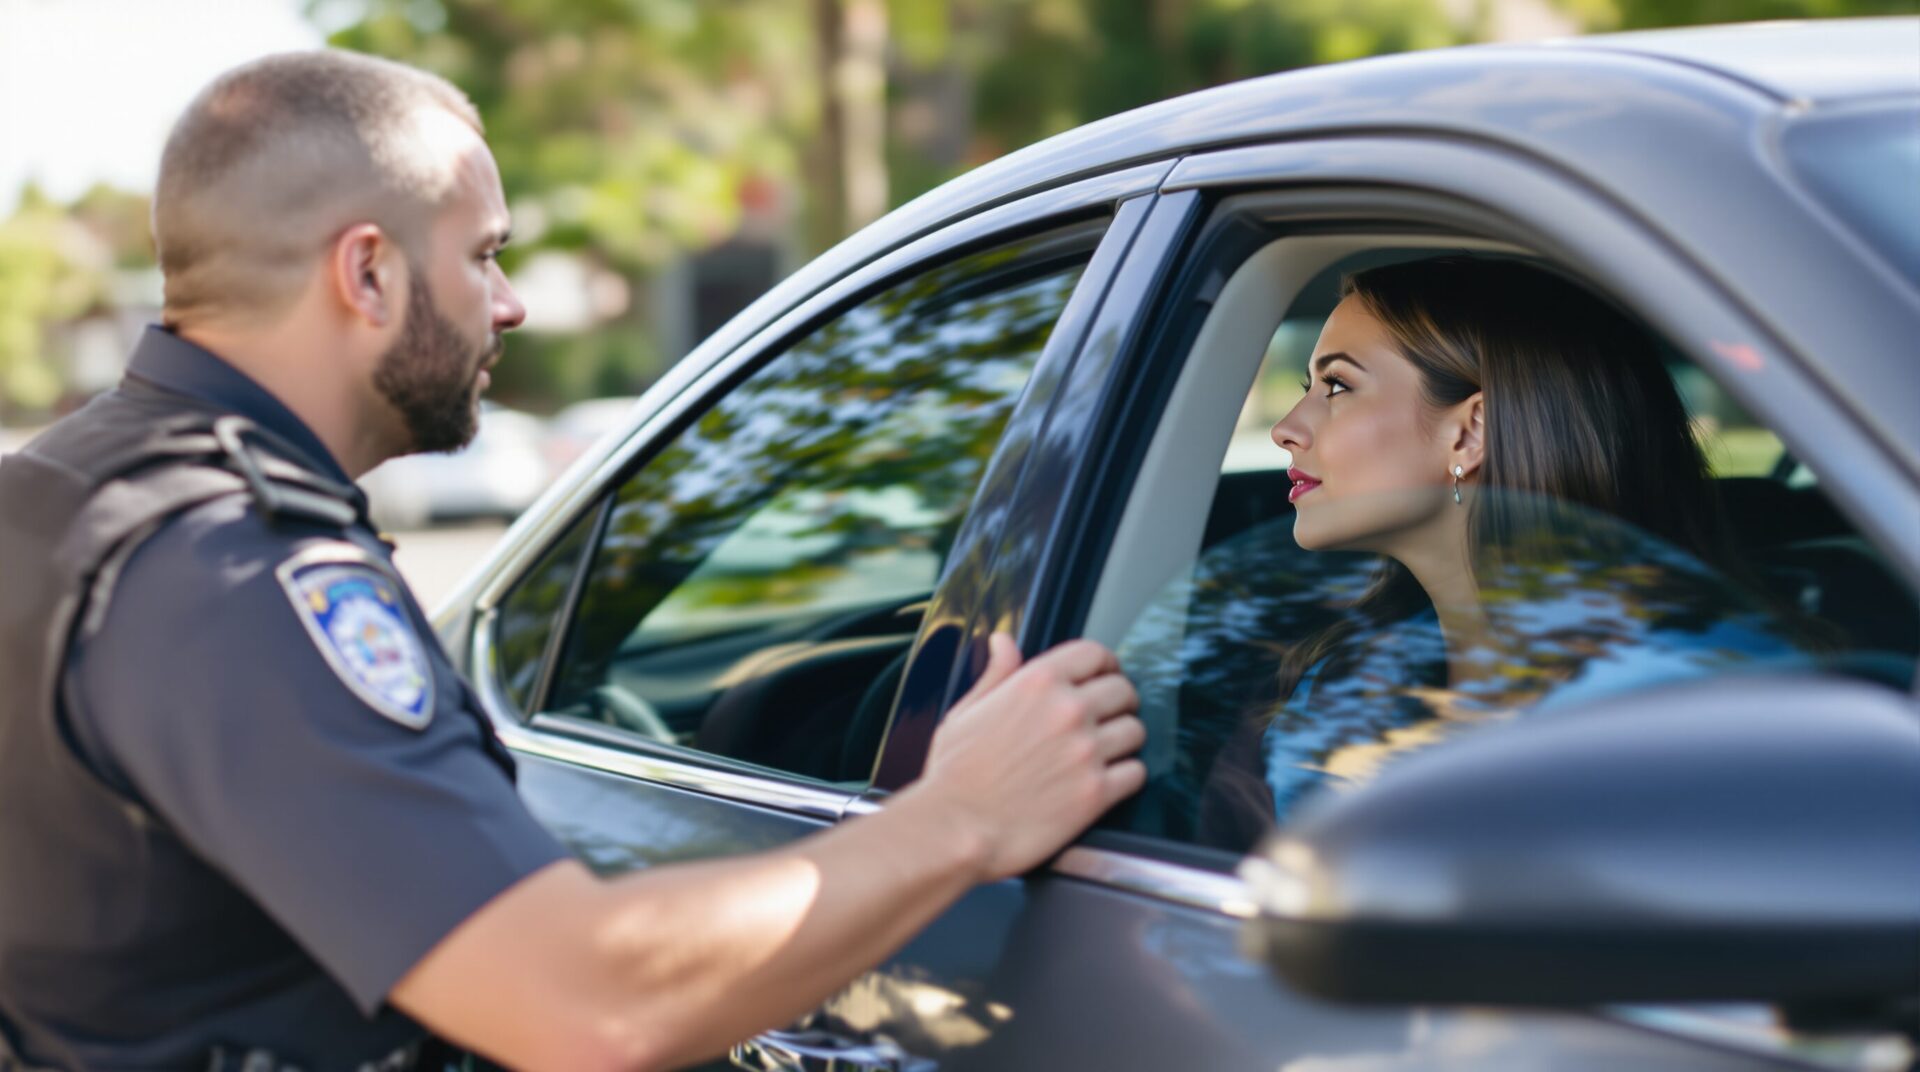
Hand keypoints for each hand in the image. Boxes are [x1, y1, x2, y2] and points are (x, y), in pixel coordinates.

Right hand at [905, 634, 1145, 881]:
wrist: (954, 828)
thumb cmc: (953, 773)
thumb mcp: (966, 711)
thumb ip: (995, 674)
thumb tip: (1003, 641)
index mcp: (1037, 682)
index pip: (1094, 654)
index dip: (1104, 665)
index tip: (1103, 678)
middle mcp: (1068, 709)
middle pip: (1124, 691)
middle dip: (1119, 703)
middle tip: (1108, 719)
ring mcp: (1086, 750)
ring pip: (1136, 731)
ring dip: (1124, 741)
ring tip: (1108, 753)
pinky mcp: (1097, 792)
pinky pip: (1137, 773)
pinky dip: (1127, 776)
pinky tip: (1110, 781)